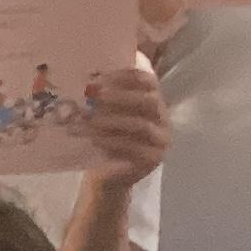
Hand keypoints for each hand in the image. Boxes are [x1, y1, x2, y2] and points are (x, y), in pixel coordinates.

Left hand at [80, 60, 169, 186]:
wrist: (109, 174)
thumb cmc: (107, 138)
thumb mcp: (105, 114)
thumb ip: (102, 98)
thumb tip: (88, 83)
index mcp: (152, 100)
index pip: (147, 80)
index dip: (125, 76)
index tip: (99, 77)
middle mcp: (162, 117)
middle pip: (149, 100)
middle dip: (121, 95)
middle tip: (96, 96)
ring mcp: (161, 139)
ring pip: (141, 125)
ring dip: (112, 120)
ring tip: (90, 120)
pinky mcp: (154, 159)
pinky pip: (135, 148)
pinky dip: (112, 141)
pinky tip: (94, 140)